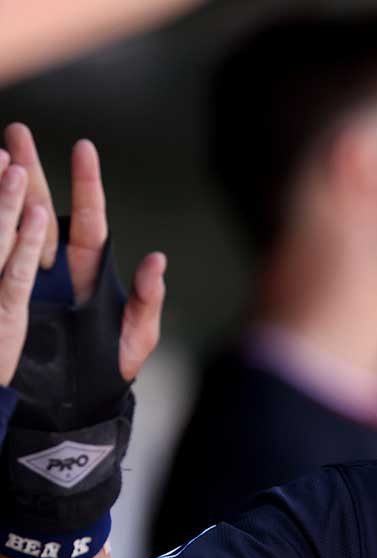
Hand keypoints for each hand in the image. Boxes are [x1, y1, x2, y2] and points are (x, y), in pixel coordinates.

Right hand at [0, 123, 165, 384]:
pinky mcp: (8, 296)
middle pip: (39, 207)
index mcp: (90, 268)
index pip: (88, 217)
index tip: (83, 146)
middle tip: (13, 131)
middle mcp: (55, 267)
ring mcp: (27, 279)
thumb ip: (146, 299)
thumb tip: (157, 260)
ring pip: (12, 225)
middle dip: (26, 169)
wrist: (77, 404)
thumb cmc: (113, 368)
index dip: (86, 183)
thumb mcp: (136, 336)